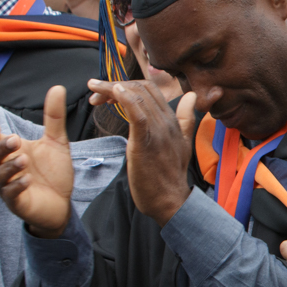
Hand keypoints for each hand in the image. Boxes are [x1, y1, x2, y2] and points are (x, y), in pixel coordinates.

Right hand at [0, 85, 74, 236]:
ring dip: (10, 166)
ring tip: (24, 159)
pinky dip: (18, 186)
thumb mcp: (56, 141)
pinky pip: (11, 194)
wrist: (62, 202)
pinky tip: (28, 180)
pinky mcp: (16, 202)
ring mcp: (8, 185)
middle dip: (0, 145)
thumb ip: (54, 116)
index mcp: (10, 149)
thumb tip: (57, 87)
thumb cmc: (53, 172)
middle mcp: (5, 166)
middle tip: (14, 138)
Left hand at [89, 80, 196, 226]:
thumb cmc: (170, 175)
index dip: (127, 84)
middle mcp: (166, 121)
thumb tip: (192, 95)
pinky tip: (113, 92)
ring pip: (136, 97)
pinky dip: (125, 98)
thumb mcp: (183, 142)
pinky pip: (137, 113)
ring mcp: (157, 131)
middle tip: (96, 92)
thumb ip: (185, 117)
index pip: (150, 88)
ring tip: (94, 92)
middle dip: (114, 84)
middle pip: (141, 88)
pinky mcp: (145, 142)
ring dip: (111, 88)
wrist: (170, 201)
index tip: (109, 93)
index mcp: (172, 120)